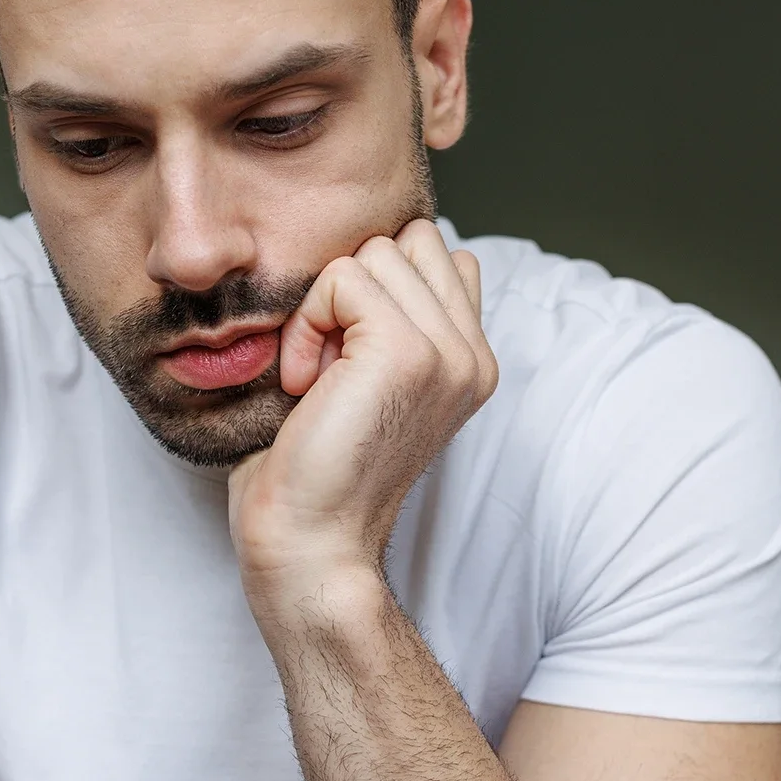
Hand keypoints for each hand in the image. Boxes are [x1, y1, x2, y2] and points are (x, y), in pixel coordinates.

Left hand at [229, 219, 496, 614]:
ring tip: (320, 377)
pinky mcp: (408, 351)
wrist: (310, 542)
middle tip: (331, 363)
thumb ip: (392, 317)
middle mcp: (473, 354)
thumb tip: (379, 249)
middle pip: (411, 238)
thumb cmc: (315, 467)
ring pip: (376, 252)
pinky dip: (308, 323)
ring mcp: (449, 352)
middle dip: (355, 285)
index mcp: (471, 359)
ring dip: (324, 307)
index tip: (347, 360)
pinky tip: (307, 383)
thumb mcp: (365, 377)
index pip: (439, 253)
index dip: (376, 288)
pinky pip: (343, 277)